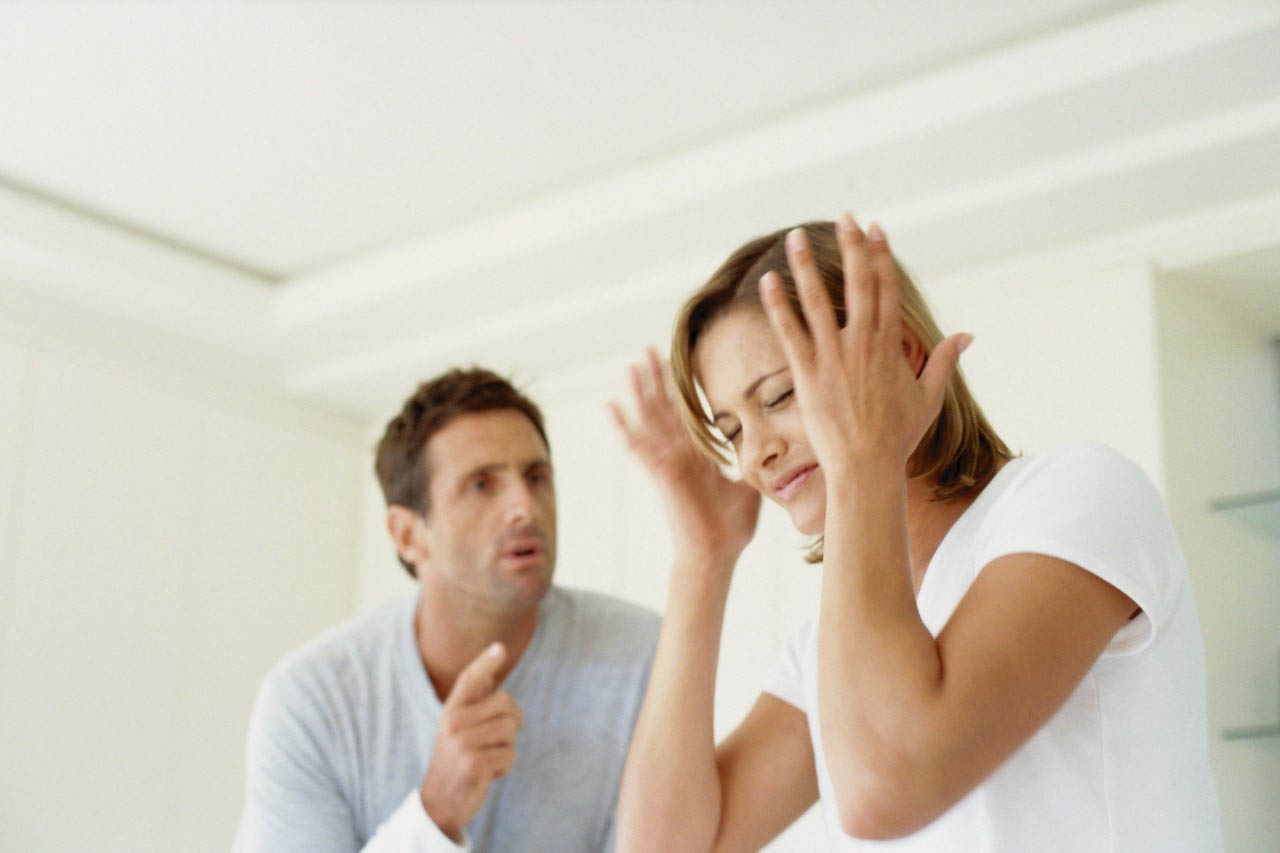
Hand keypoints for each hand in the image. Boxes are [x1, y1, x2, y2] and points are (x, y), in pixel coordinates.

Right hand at [420, 643, 522, 841]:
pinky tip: (486, 774)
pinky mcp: (473, 763)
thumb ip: (475, 702)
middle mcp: (454, 722)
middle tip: (495, 743)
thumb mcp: (459, 729)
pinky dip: (504, 767)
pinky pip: (509, 755)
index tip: (500, 648)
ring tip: (487, 759)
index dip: (485, 662)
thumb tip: (493, 667)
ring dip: (507, 749)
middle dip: (512, 723)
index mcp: (451, 710)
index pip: (469, 679)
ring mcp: (462, 742)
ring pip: (511, 731)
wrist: (438, 803)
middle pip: (506, 705)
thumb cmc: (456, 761)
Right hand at [609, 348, 760, 565]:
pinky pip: (637, 447)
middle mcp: (680, 454)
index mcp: (699, 454)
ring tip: (631, 364)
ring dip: (640, 392)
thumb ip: (753, 463)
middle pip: (664, 408)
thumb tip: (772, 449)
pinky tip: (609, 406)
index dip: (680, 387)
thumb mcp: (751, 484)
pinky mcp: (660, 474)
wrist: (719, 553)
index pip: (686, 412)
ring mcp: (667, 462)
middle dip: (657, 379)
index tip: (675, 359)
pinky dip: (622, 427)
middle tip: (648, 348)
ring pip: (650, 419)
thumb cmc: (733, 526)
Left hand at [759, 217, 970, 475]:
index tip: (873, 229)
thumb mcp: (929, 397)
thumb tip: (967, 335)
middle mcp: (862, 344)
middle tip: (844, 216)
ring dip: (806, 266)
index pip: (885, 289)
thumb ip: (945, 361)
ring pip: (817, 301)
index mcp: (889, 345)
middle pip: (857, 284)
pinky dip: (778, 306)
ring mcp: (833, 357)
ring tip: (796, 237)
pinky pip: (789, 332)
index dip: (879, 256)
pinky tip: (768, 282)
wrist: (867, 466)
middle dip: (851, 247)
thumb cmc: (897, 436)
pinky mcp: (807, 374)